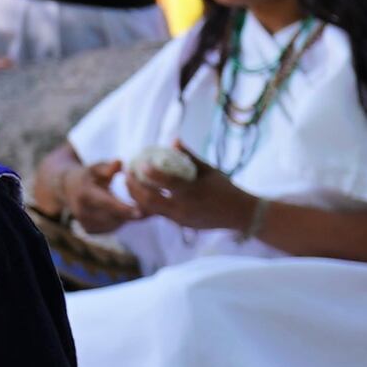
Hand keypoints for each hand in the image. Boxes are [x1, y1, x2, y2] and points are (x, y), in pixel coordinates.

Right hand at [41, 154, 140, 237]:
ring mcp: (85, 223)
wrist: (67, 188)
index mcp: (85, 194)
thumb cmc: (88, 175)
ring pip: (114, 225)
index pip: (106, 203)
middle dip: (132, 214)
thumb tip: (120, 162)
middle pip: (113, 217)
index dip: (123, 208)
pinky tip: (128, 214)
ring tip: (141, 209)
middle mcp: (82, 211)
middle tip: (151, 209)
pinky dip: (121, 222)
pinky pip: (111, 229)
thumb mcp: (96, 167)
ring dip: (128, 218)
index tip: (140, 212)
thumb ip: (108, 167)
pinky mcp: (89, 230)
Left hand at [138, 160, 260, 237]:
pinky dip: (147, 204)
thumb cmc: (226, 188)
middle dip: (133, 187)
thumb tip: (173, 141)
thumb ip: (190, 157)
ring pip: (149, 209)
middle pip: (149, 199)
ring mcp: (180, 218)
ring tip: (128, 183)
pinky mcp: (180, 224)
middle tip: (126, 173)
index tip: (138, 162)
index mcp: (192, 191)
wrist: (239, 214)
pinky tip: (141, 194)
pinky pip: (158, 214)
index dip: (149, 172)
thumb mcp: (210, 170)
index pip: (165, 182)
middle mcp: (183, 207)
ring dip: (136, 196)